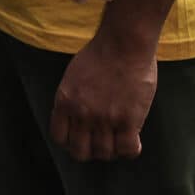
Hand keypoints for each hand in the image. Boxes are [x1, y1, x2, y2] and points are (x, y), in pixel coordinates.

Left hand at [52, 33, 157, 161]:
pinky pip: (127, 149)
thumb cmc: (103, 51)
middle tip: (101, 142)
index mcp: (65, 101)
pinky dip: (131, 149)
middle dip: (90, 150)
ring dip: (112, 150)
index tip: (81, 137)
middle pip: (81, 152)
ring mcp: (105, 119)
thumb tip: (77, 116)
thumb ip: (73, 98)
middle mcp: (82, 114)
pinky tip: (134, 140)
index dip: (71, 141)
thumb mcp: (74, 74)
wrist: (125, 41)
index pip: (60, 138)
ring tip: (119, 139)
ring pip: (105, 154)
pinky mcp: (128, 120)